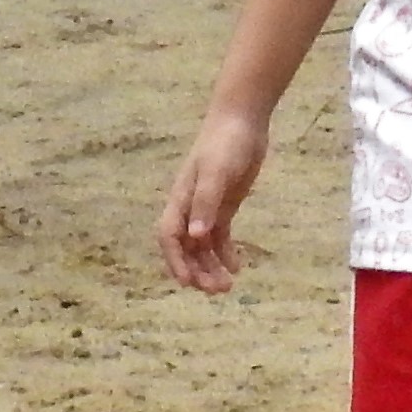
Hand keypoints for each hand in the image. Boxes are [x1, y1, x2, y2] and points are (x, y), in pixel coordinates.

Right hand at [155, 107, 269, 291]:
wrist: (242, 120)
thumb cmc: (225, 143)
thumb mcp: (216, 172)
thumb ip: (206, 203)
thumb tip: (195, 237)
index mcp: (181, 198)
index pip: (169, 237)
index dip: (175, 261)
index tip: (189, 282)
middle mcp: (190, 207)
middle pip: (186, 248)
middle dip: (197, 271)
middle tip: (217, 290)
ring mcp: (207, 207)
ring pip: (202, 247)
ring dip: (211, 267)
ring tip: (228, 286)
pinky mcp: (224, 206)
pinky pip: (220, 237)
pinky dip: (225, 254)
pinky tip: (237, 267)